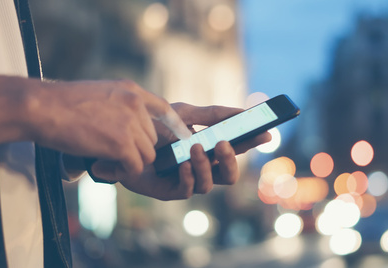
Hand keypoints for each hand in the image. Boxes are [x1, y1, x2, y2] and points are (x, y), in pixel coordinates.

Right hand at [0, 76, 190, 174]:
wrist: (41, 108)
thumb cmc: (58, 103)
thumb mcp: (96, 94)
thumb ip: (115, 106)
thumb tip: (121, 127)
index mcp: (130, 90)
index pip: (164, 108)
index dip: (175, 125)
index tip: (184, 136)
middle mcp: (135, 104)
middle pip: (152, 139)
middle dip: (135, 150)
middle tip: (110, 156)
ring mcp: (130, 123)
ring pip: (146, 155)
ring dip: (128, 163)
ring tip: (103, 162)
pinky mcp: (122, 143)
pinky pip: (135, 167)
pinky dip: (121, 173)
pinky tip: (102, 168)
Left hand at [89, 103, 271, 199]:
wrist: (121, 138)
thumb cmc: (153, 128)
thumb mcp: (184, 114)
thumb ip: (212, 114)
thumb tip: (242, 112)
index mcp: (209, 149)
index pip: (236, 148)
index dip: (252, 142)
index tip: (265, 132)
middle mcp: (202, 167)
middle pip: (229, 174)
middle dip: (231, 160)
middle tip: (224, 143)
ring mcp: (187, 180)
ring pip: (210, 184)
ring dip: (206, 166)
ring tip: (195, 148)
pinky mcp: (170, 190)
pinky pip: (188, 190)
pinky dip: (189, 176)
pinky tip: (184, 163)